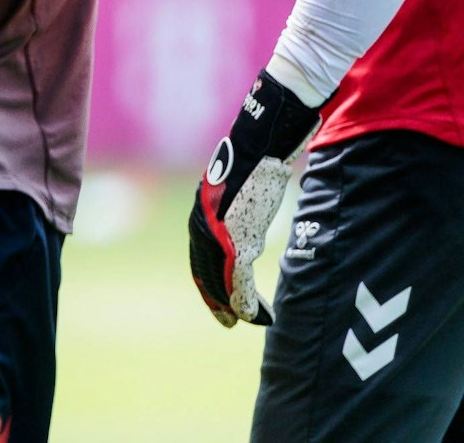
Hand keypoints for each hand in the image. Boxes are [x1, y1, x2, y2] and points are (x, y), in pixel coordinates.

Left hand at [188, 70, 320, 326]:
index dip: (208, 281)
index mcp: (202, 211)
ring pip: (220, 280)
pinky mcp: (236, 235)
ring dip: (232, 304)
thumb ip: (238, 212)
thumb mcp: (242, 190)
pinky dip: (246, 300)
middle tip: (226, 321)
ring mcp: (217, 231)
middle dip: (215, 299)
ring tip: (243, 322)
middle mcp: (202, 223)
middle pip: (205, 271)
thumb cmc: (258, 160)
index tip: (217, 300)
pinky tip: (257, 315)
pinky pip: (237, 278)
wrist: (263, 141)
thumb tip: (247, 226)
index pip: (200, 256)